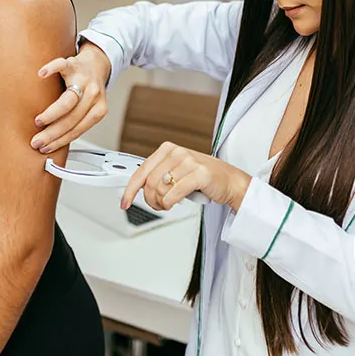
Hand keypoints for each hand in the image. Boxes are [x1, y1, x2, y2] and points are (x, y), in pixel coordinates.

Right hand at [31, 42, 111, 153]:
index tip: (46, 148)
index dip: (61, 141)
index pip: (78, 129)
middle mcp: (93, 94)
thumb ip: (77, 120)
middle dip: (53, 133)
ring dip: (52, 114)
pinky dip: (52, 70)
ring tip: (39, 122)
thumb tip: (55, 142)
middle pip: (73, 118)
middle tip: (38, 140)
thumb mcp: (88, 107)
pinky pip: (62, 66)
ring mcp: (83, 79)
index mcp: (98, 109)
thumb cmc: (88, 88)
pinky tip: (42, 75)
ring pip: (68, 101)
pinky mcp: (73, 64)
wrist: (97, 63)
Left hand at [122, 142, 251, 211]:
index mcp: (167, 149)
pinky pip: (173, 194)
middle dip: (150, 200)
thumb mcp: (176, 171)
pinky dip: (170, 204)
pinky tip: (174, 203)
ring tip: (168, 205)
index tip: (124, 202)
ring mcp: (189, 162)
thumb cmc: (202, 177)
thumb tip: (137, 188)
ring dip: (161, 204)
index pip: (141, 170)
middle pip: (149, 183)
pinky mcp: (199, 174)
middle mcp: (177, 152)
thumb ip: (158, 175)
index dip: (130, 189)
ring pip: (160, 190)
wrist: (229, 180)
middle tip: (157, 206)